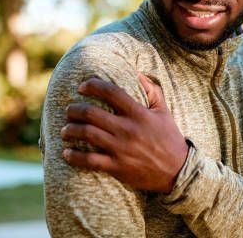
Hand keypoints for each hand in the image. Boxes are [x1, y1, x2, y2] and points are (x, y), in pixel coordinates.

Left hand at [61, 74, 188, 192]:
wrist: (177, 171)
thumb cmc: (169, 138)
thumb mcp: (164, 111)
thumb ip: (152, 90)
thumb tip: (137, 72)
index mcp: (139, 114)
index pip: (111, 92)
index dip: (93, 85)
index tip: (82, 86)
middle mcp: (128, 129)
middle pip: (92, 114)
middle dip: (75, 109)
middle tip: (69, 110)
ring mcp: (121, 149)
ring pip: (87, 135)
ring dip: (70, 130)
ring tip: (65, 129)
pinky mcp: (117, 167)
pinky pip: (89, 160)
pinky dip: (74, 156)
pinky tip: (67, 153)